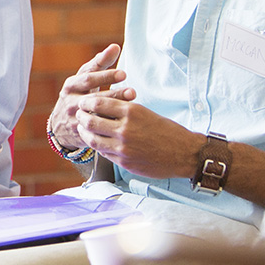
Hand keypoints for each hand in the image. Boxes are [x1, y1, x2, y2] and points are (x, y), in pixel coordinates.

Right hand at [50, 44, 134, 149]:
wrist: (60, 125)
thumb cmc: (78, 94)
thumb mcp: (84, 79)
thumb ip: (99, 64)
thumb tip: (115, 47)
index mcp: (71, 85)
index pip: (88, 78)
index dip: (106, 76)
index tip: (124, 74)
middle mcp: (70, 100)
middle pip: (93, 97)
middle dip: (114, 94)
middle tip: (132, 91)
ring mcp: (74, 117)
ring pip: (95, 114)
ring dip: (114, 110)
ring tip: (132, 105)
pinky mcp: (79, 132)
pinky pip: (96, 129)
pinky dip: (110, 124)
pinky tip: (123, 121)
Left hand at [75, 96, 201, 178]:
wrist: (185, 153)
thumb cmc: (167, 131)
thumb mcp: (145, 112)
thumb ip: (123, 110)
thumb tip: (100, 107)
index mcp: (131, 111)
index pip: (97, 104)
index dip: (86, 103)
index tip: (83, 103)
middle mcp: (125, 128)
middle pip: (90, 121)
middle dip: (81, 117)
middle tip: (79, 115)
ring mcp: (123, 147)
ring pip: (92, 139)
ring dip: (84, 133)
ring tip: (83, 129)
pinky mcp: (124, 161)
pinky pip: (102, 153)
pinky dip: (97, 146)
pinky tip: (96, 142)